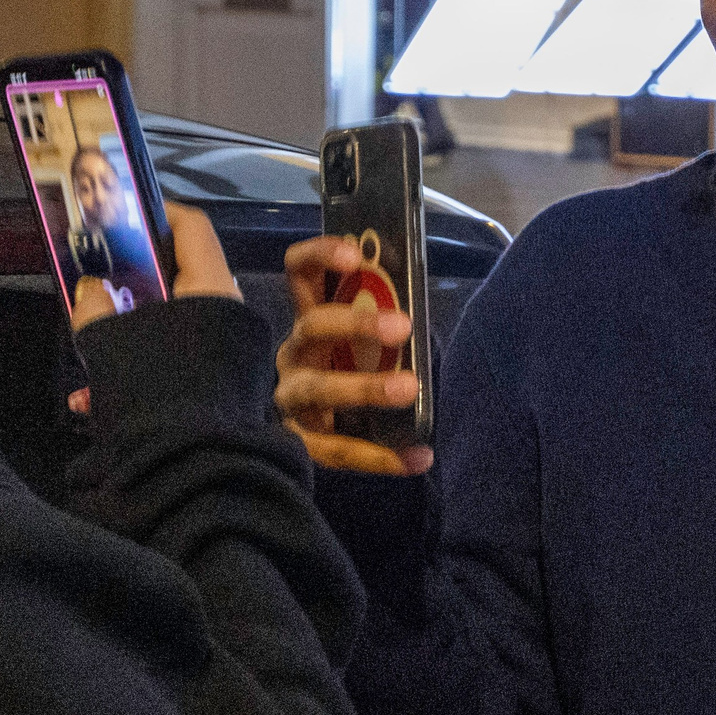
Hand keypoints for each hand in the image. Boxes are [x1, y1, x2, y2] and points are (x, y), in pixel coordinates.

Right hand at [65, 205, 242, 413]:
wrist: (194, 476)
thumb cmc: (157, 397)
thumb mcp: (112, 345)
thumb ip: (96, 310)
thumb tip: (90, 290)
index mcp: (213, 291)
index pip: (192, 228)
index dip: (156, 214)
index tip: (122, 215)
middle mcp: (230, 318)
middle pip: (177, 284)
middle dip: (131, 291)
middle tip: (96, 291)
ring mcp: (229, 358)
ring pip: (172, 333)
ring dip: (127, 342)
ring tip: (88, 363)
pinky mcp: (221, 393)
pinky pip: (177, 371)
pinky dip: (139, 379)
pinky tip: (96, 403)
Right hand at [274, 236, 432, 475]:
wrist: (290, 442)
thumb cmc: (348, 376)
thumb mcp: (360, 345)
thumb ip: (382, 328)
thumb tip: (425, 319)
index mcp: (308, 320)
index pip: (299, 273)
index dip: (319, 256)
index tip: (355, 256)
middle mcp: (293, 354)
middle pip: (311, 327)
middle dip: (355, 323)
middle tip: (403, 326)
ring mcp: (291, 399)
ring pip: (319, 388)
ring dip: (365, 387)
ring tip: (410, 387)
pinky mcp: (300, 441)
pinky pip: (337, 450)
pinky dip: (380, 457)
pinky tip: (419, 458)